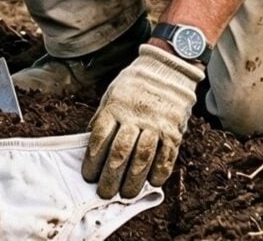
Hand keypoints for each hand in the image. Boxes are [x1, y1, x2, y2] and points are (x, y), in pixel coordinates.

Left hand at [82, 44, 203, 198]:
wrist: (169, 68)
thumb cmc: (135, 84)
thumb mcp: (112, 94)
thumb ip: (103, 118)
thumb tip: (90, 142)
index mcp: (115, 107)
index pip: (100, 138)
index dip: (92, 161)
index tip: (89, 177)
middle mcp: (135, 117)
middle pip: (120, 152)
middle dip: (110, 177)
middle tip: (105, 193)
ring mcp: (156, 124)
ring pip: (142, 157)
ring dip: (133, 180)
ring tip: (126, 194)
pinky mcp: (173, 129)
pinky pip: (167, 155)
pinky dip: (160, 171)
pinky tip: (153, 182)